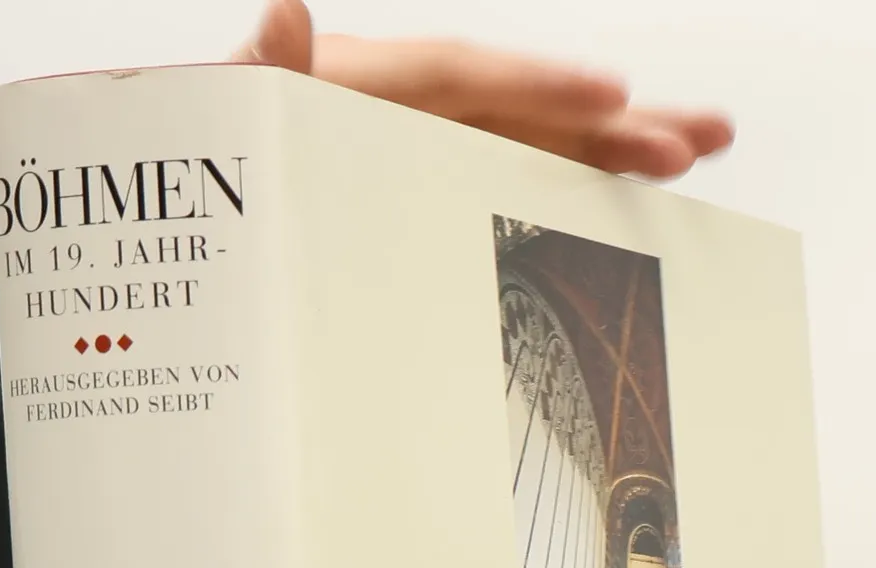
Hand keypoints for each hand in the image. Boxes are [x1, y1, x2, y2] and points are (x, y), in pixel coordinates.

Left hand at [231, 0, 733, 180]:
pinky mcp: (426, 193)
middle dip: (614, 120)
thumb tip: (282, 14)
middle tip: (697, 137)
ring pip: (533, 144)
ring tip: (700, 148)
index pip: (461, 78)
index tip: (610, 99)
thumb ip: (252, 82)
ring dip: (620, 150)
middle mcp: (399, 110)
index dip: (536, 89)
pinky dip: (576, 189)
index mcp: (354, 86)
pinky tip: (638, 199)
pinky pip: (512, 186)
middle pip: (521, 106)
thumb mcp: (219, 131)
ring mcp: (419, 152)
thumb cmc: (196, 179)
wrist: (174, 236)